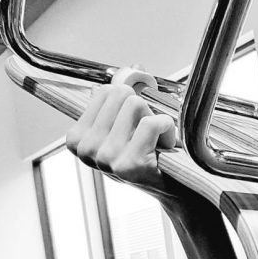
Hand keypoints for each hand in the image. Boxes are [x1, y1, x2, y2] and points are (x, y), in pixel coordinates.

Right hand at [67, 82, 238, 258]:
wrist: (180, 190)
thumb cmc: (156, 157)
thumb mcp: (130, 127)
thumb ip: (124, 98)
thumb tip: (133, 68)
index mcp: (77, 138)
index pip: (102, 92)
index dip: (129, 100)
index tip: (137, 121)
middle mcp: (86, 149)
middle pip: (119, 94)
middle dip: (143, 109)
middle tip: (149, 136)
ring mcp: (106, 158)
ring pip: (135, 105)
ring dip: (156, 120)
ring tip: (157, 144)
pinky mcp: (129, 164)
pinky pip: (152, 123)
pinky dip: (167, 129)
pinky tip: (166, 149)